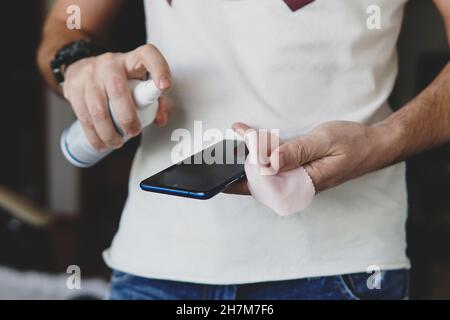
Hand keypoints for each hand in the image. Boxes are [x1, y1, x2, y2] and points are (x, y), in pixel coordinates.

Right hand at [62, 44, 171, 150]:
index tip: (164, 86)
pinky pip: (83, 116)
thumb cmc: (119, 79)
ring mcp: (89, 74)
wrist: (83, 68)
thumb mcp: (139, 83)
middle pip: (118, 90)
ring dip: (109, 132)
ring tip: (117, 142)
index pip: (147, 55)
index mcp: (132, 60)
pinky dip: (93, 135)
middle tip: (133, 131)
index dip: (159, 68)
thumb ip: (156, 101)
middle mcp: (110, 63)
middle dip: (127, 117)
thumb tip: (161, 119)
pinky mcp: (73, 87)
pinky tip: (101, 142)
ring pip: (98, 109)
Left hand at [226, 121, 395, 194]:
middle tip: (216, 160)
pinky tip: (250, 142)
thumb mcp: (323, 141)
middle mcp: (298, 185)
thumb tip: (267, 161)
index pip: (265, 187)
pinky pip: (275, 167)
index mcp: (304, 183)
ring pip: (266, 175)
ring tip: (227, 150)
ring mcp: (298, 179)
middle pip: (261, 185)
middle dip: (237, 173)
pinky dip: (261, 155)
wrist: (374, 145)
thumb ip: (295, 151)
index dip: (241, 180)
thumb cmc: (353, 143)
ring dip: (247, 163)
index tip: (222, 173)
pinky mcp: (299, 171)